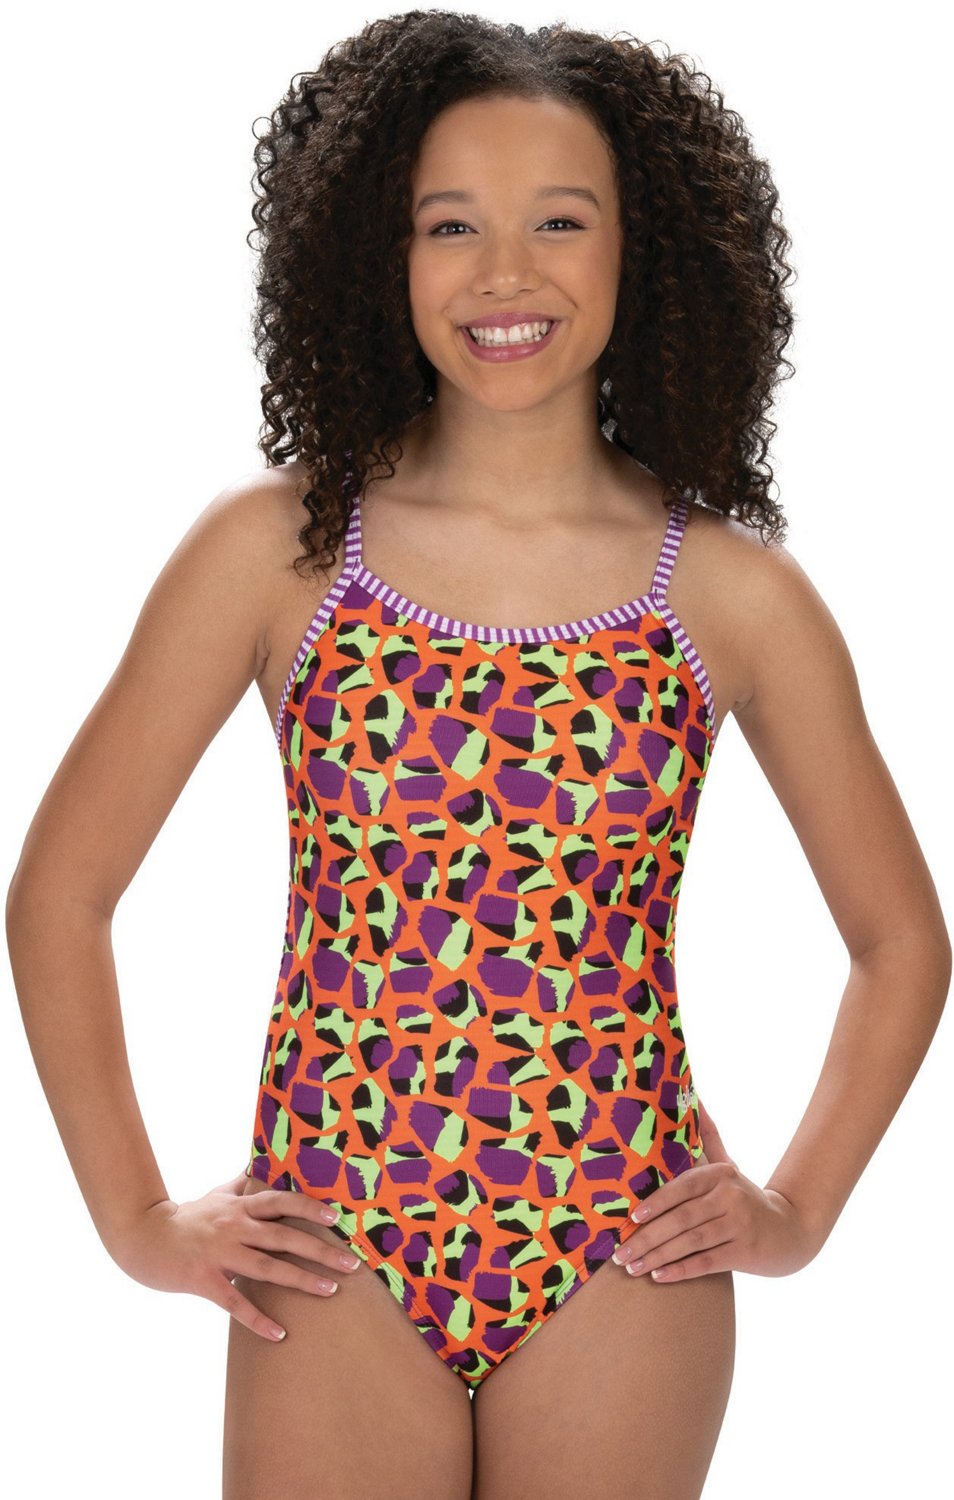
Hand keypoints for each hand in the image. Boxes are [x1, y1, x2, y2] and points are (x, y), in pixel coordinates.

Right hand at [106, 1171, 358, 1340]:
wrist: (143, 1237)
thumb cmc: (187, 1217)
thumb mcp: (216, 1194)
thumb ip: (242, 1182)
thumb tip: (261, 1161)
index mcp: (239, 1207)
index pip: (280, 1202)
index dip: (308, 1207)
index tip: (336, 1217)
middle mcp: (234, 1227)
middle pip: (283, 1236)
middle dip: (319, 1249)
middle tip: (351, 1263)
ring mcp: (219, 1254)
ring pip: (267, 1268)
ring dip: (301, 1280)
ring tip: (330, 1290)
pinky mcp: (204, 1280)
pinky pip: (236, 1303)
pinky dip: (258, 1320)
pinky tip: (280, 1333)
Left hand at [612, 1098, 822, 1281]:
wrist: (789, 1230)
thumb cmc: (744, 1197)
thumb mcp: (727, 1166)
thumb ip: (707, 1136)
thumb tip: (693, 1095)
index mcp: (721, 1174)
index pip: (681, 1187)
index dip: (655, 1202)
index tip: (630, 1218)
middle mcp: (731, 1197)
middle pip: (681, 1219)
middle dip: (646, 1237)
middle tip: (619, 1253)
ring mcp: (739, 1226)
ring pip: (690, 1243)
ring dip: (657, 1257)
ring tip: (631, 1267)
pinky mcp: (745, 1253)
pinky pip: (706, 1263)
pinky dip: (680, 1271)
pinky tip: (658, 1277)